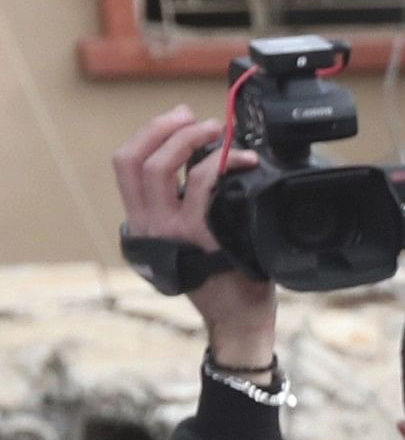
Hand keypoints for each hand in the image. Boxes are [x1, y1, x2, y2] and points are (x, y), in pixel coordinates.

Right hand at [109, 107, 277, 364]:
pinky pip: (202, 186)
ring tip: (219, 132)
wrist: (239, 321)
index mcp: (142, 222)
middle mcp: (146, 225)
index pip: (126, 165)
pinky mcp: (196, 236)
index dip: (148, 134)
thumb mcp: (194, 239)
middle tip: (199, 119)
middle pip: (136, 158)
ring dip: (191, 139)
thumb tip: (205, 161)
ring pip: (160, 166)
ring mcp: (168, 231)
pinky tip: (243, 161)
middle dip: (166, 128)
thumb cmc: (226, 277)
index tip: (176, 118)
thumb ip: (188, 207)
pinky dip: (222, 165)